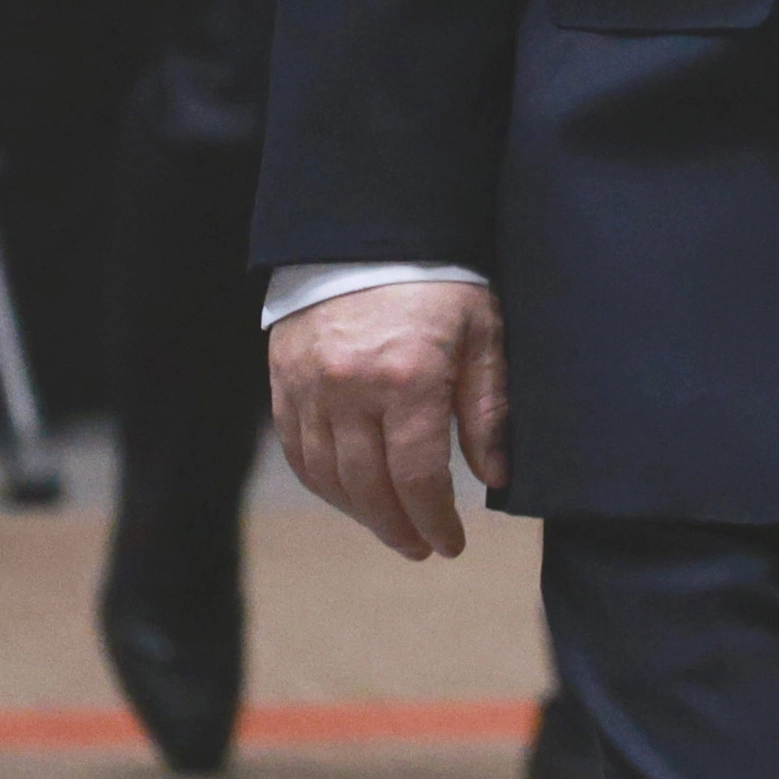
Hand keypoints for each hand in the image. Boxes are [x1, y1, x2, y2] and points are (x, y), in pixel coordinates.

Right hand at [269, 281, 507, 558]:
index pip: (417, 476)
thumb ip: (488, 406)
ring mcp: (309, 388)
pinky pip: (299, 451)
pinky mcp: (283, 382)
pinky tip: (350, 495)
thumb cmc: (441, 278)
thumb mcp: (483, 331)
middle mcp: (350, 390)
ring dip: (360, 513)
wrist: (369, 229)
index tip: (452, 544)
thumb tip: (494, 476)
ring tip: (391, 528)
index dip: (435, 519)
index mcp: (407, 378)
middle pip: (369, 487)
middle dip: (398, 527)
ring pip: (328, 477)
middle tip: (421, 548)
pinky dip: (324, 483)